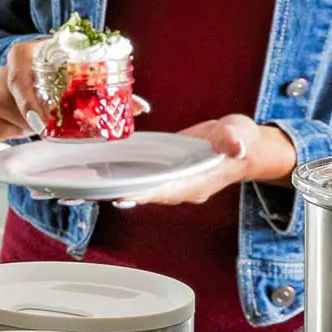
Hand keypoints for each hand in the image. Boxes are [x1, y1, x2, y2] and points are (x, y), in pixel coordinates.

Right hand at [0, 39, 150, 145]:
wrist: (41, 67)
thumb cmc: (68, 73)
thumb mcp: (87, 77)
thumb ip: (111, 92)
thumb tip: (141, 108)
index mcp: (29, 54)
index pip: (18, 71)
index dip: (27, 99)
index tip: (42, 123)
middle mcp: (6, 69)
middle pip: (2, 98)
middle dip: (22, 123)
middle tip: (43, 131)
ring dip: (6, 129)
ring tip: (27, 133)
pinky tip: (4, 137)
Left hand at [112, 114, 296, 208]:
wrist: (242, 144)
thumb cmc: (241, 140)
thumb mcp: (240, 134)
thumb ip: (234, 141)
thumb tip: (236, 147)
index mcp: (200, 182)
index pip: (170, 190)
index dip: (148, 193)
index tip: (125, 196)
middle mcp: (184, 187)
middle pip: (151, 194)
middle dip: (124, 194)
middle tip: (95, 193)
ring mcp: (175, 181)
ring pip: (144, 188)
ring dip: (119, 188)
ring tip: (89, 188)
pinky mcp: (167, 171)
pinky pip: (144, 178)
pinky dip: (124, 177)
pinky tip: (102, 174)